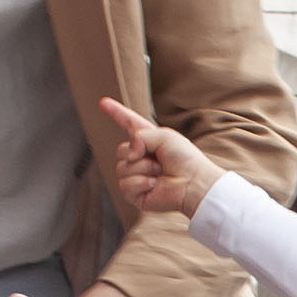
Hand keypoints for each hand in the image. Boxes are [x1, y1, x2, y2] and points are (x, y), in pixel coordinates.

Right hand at [98, 97, 224, 218]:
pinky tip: (155, 185)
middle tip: (160, 160)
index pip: (128, 124)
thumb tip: (128, 156)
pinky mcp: (135, 194)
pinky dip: (142, 183)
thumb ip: (139, 136)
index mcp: (148, 140)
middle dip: (140, 153)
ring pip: (121, 168)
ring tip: (160, 173)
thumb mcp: (163, 135)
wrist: (193, 183)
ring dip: (144, 169)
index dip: (116, 113)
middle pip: (120, 150)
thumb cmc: (185, 159)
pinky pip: (125, 185)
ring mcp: (136, 176)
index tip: (103, 102)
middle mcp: (140, 158)